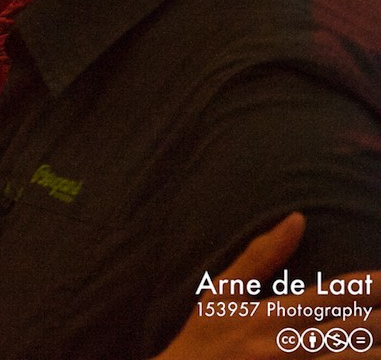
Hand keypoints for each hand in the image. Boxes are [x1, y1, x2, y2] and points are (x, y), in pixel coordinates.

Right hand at [155, 214, 380, 357]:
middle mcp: (287, 348)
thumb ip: (259, 258)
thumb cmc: (202, 341)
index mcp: (271, 317)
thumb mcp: (220, 294)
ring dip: (379, 349)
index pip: (336, 295)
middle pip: (358, 330)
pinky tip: (371, 354)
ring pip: (356, 358)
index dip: (375, 286)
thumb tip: (298, 219)